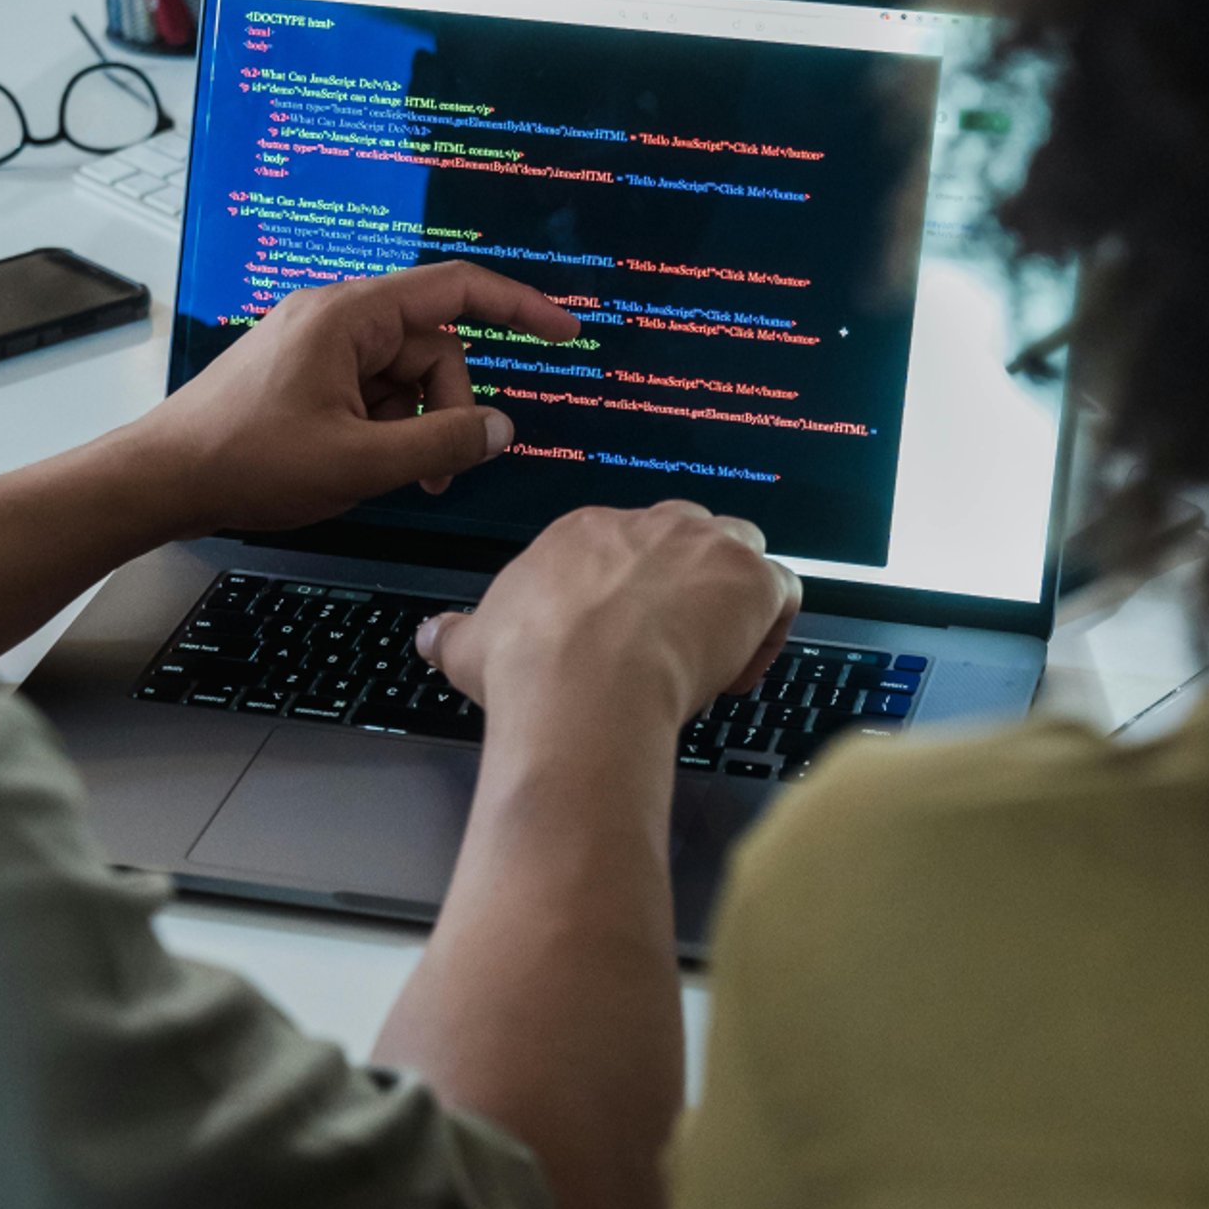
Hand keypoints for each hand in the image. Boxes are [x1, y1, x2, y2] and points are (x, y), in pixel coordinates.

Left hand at [123, 261, 580, 536]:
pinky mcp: (302, 370)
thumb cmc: (249, 463)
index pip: (456, 288)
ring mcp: (316, 342)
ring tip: (392, 476)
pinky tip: (360, 464)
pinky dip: (381, 425)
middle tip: (436, 472)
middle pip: (432, 346)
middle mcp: (336, 315)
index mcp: (351, 315)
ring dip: (413, 424)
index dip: (519, 306)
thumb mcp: (358, 462)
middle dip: (447, 407)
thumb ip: (441, 442)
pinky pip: (369, 387)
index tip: (566, 332)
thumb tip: (502, 429)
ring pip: (402, 374)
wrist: (159, 480)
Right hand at [416, 501, 801, 734]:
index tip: (626, 639)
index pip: (625, 543)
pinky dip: (771, 626)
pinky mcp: (750, 578)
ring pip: (741, 550)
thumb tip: (427, 634)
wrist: (582, 685)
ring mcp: (705, 545)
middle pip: (687, 534)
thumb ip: (453, 633)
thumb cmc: (529, 666)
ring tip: (714, 654)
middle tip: (673, 643)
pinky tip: (741, 671)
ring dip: (735, 595)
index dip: (632, 593)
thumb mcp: (472, 644)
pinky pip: (781, 590)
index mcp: (586, 532)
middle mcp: (649, 523)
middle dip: (688, 580)